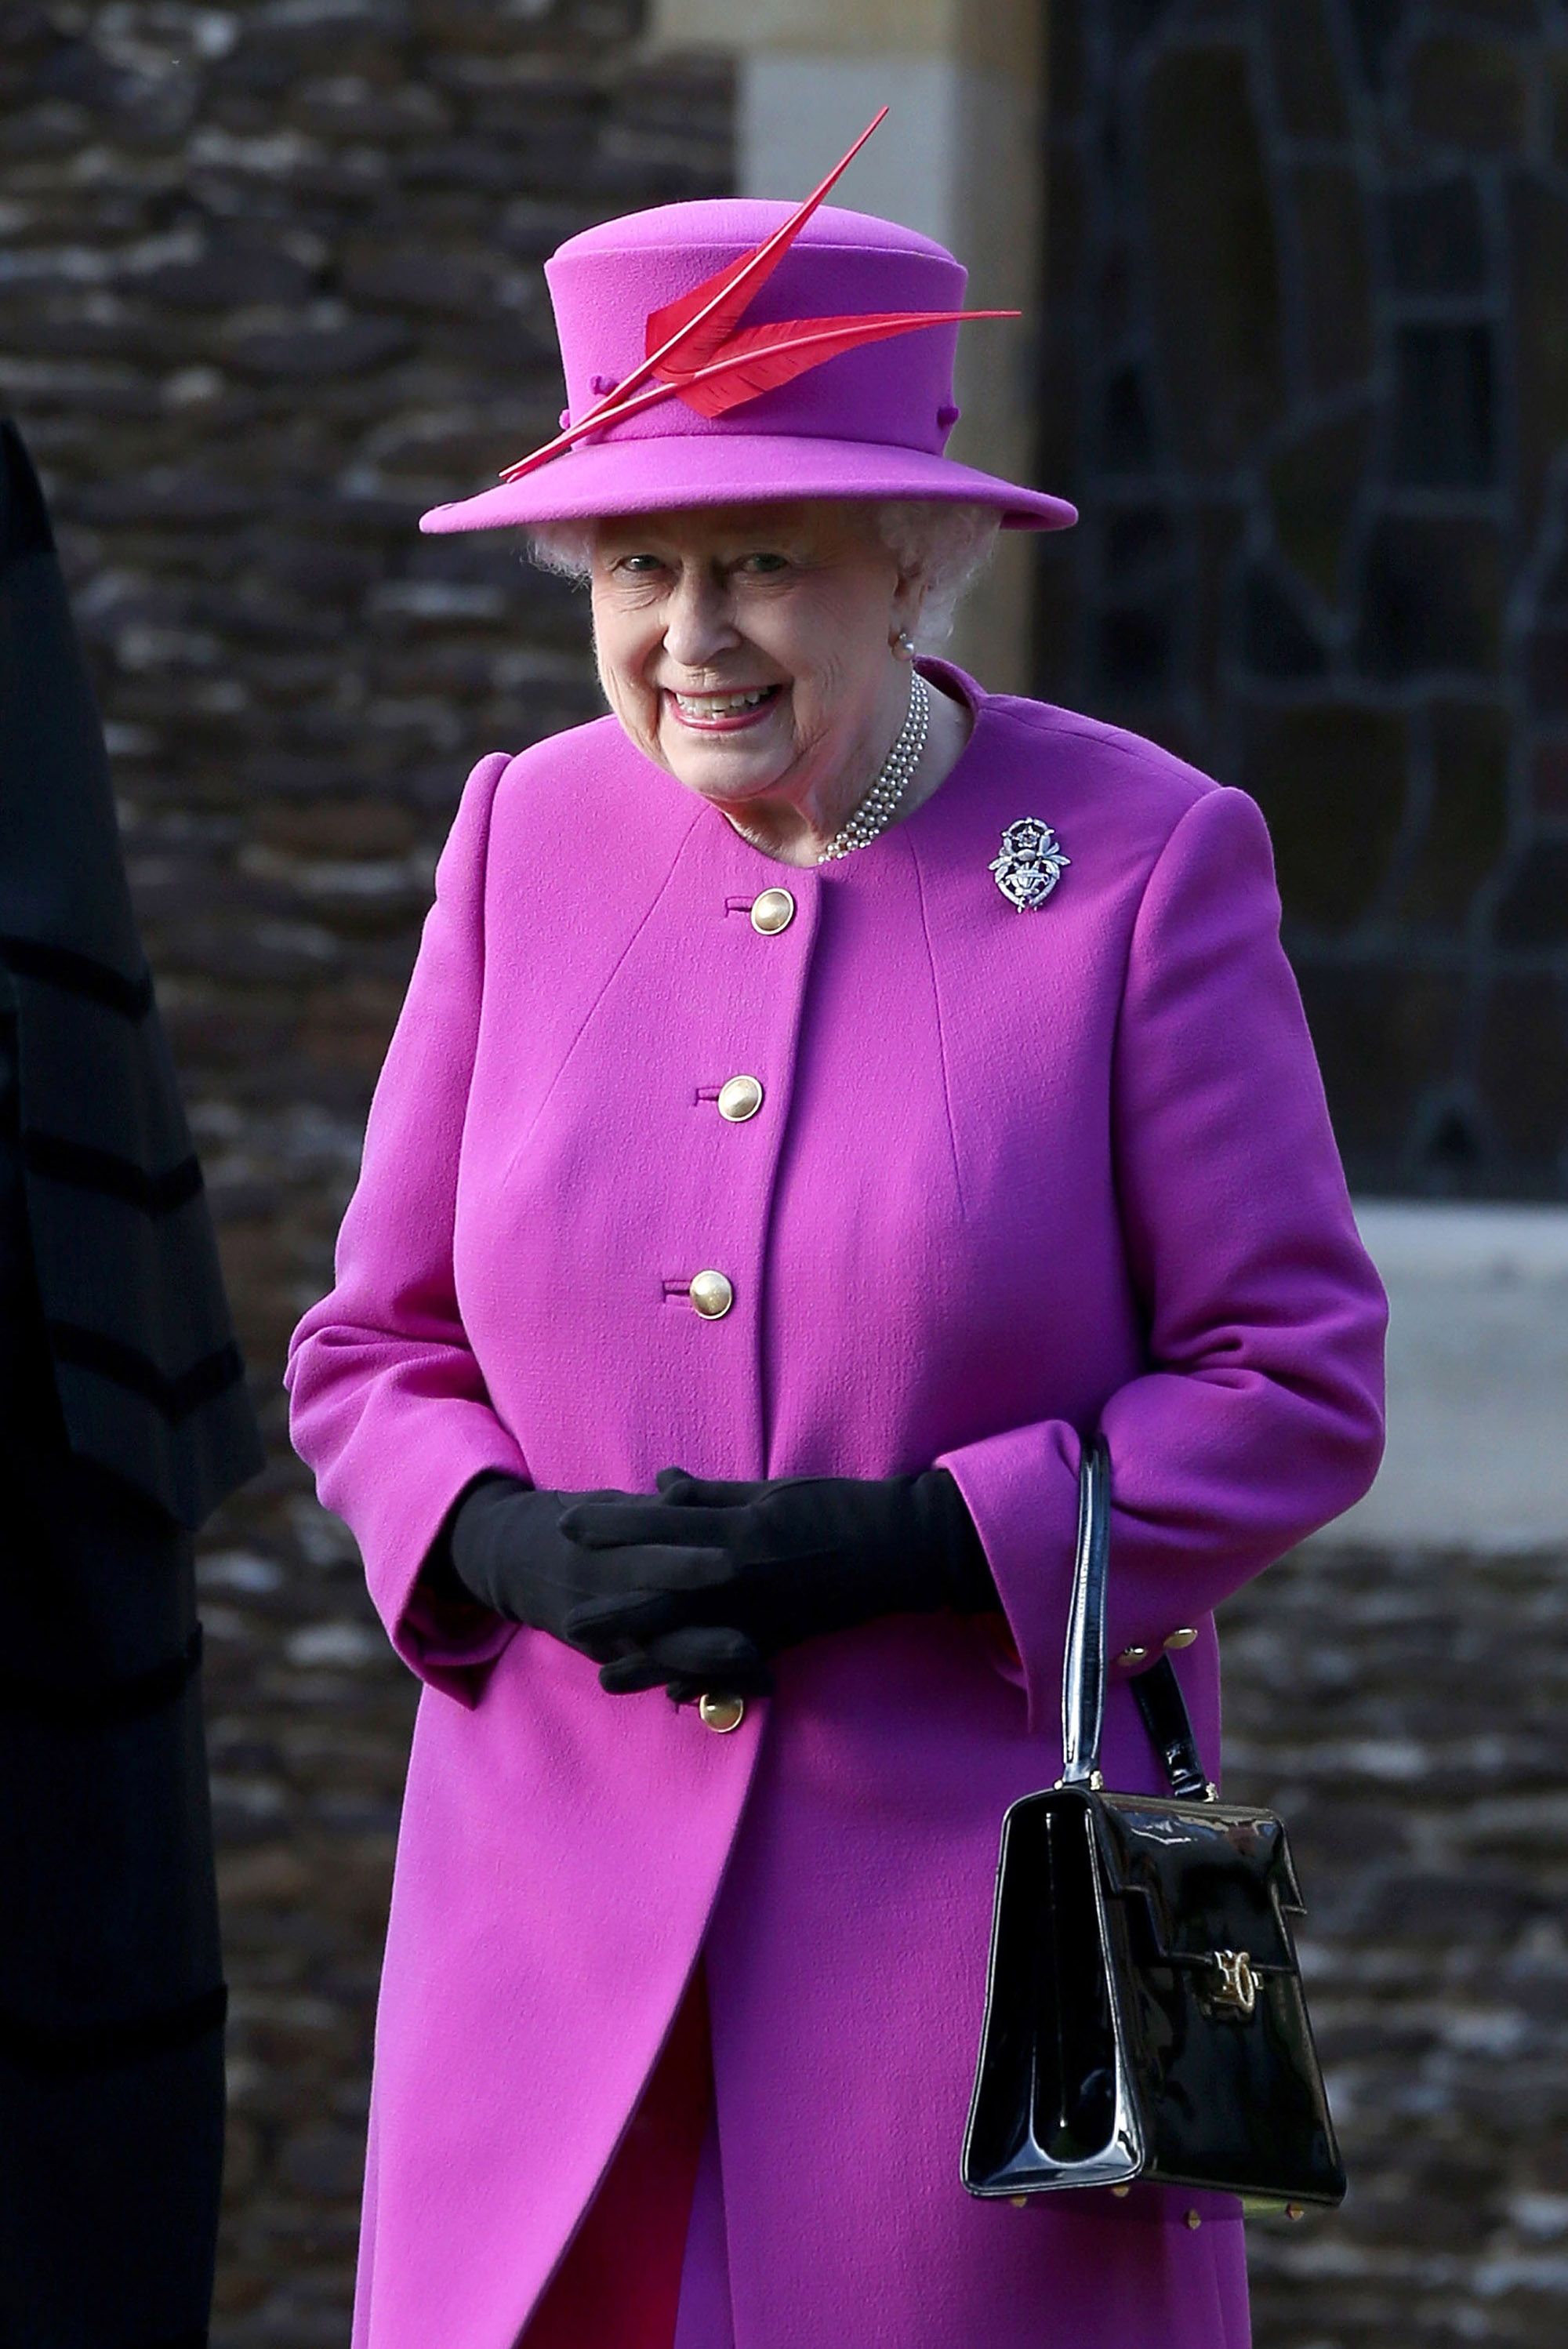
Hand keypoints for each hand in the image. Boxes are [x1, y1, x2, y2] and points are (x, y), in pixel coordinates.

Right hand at [437, 1474, 770, 1698]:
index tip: (731, 1565)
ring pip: (662, 1660)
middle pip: (657, 1626)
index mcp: (605, 1552)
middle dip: (701, 1640)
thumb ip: (655, 1508)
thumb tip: (684, 1491)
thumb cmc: (584, 1524)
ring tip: (759, 1675)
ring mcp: (610, 1636)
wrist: (519, 1562)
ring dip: (710, 1670)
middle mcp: (606, 1601)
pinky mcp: (615, 1657)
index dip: (687, 1564)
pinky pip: (661, 1675)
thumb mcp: (613, 1507)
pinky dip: (702, 1683)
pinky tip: (746, 1689)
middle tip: (749, 1646)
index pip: (649, 1558)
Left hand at [557, 1463, 995, 1672]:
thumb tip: (662, 1487)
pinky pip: (730, 1666)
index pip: (658, 1524)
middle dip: (612, 1606)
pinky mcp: (782, 1639)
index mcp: (735, 1526)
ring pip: (689, 1640)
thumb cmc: (837, 1507)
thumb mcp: (772, 1492)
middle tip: (566, 1618)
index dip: (610, 1525)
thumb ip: (714, 1495)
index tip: (567, 1523)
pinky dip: (701, 1681)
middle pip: (660, 1593)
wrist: (899, 1547)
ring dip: (644, 1660)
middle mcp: (739, 1573)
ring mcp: (759, 1612)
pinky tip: (672, 1698)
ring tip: (603, 1676)